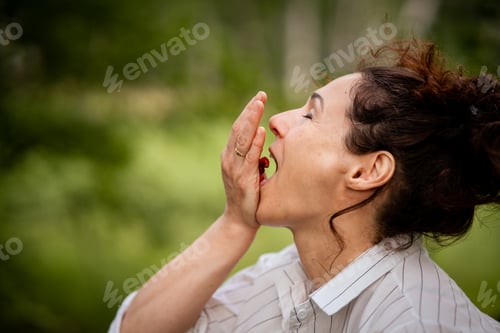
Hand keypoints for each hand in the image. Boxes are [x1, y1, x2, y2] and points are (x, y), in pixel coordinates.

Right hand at [220, 91, 266, 227]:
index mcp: (231, 155)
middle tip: (261, 95)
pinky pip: (249, 159)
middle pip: (239, 129)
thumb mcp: (250, 171)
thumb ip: (254, 155)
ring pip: (242, 140)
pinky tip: (260, 132)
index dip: (249, 112)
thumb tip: (263, 137)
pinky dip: (254, 144)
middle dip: (250, 111)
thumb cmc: (248, 196)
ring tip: (259, 106)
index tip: (260, 97)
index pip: (239, 128)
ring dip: (251, 121)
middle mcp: (229, 159)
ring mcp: (234, 169)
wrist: (240, 221)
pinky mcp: (243, 180)